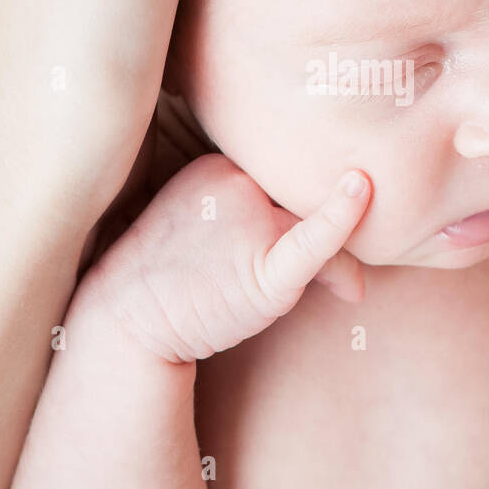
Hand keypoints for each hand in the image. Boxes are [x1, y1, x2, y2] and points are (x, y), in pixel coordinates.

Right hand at [85, 153, 371, 360]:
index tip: (317, 227)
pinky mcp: (264, 268)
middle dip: (329, 226)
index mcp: (218, 166)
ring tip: (347, 289)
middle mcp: (234, 182)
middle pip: (304, 198)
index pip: (283, 176)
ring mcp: (248, 222)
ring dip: (344, 259)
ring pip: (319, 223)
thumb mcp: (204, 221)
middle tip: (338, 266)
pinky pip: (315, 241)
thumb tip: (320, 207)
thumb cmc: (173, 277)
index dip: (307, 202)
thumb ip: (252, 207)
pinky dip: (343, 220)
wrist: (126, 322)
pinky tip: (362, 194)